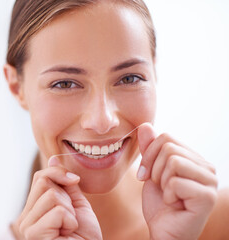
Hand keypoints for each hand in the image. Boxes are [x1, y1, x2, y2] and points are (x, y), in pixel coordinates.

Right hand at [12, 157, 101, 239]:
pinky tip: (67, 234)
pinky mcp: (34, 235)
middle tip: (70, 217)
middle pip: (43, 182)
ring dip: (69, 211)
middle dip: (66, 197)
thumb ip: (64, 183)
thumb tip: (52, 158)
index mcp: (33, 209)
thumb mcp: (76, 204)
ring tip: (68, 227)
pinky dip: (70, 221)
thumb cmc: (83, 237)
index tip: (74, 181)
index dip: (59, 173)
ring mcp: (27, 227)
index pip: (40, 177)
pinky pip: (57, 211)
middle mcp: (24, 218)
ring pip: (51, 195)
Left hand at [137, 123, 217, 239]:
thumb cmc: (159, 205)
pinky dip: (167, 195)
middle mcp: (207, 167)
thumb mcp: (150, 171)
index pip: (166, 137)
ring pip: (173, 161)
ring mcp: (210, 181)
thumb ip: (150, 149)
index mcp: (194, 159)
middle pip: (169, 147)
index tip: (146, 174)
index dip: (149, 155)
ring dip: (161, 181)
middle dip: (154, 169)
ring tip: (169, 195)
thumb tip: (145, 125)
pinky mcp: (207, 196)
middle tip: (159, 187)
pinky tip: (175, 205)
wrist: (163, 232)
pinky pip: (175, 181)